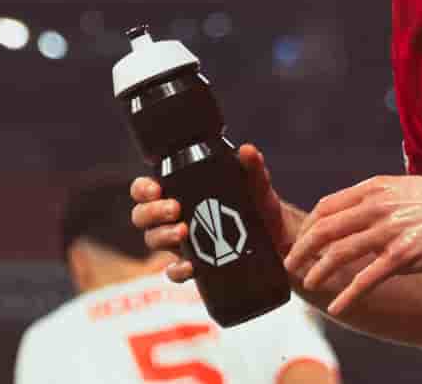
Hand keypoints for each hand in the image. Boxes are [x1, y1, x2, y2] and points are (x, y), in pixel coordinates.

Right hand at [131, 143, 292, 284]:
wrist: (279, 241)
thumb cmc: (259, 207)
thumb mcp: (257, 187)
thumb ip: (253, 168)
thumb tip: (247, 150)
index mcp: (181, 192)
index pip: (146, 189)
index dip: (142, 189)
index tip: (156, 189)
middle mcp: (174, 217)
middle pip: (141, 216)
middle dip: (152, 212)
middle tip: (175, 209)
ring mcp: (181, 243)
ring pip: (153, 240)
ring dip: (162, 236)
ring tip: (184, 232)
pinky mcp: (194, 266)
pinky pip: (174, 271)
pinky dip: (178, 270)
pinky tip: (191, 266)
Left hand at [284, 174, 421, 316]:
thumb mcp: (401, 187)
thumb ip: (374, 197)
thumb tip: (352, 209)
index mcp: (373, 189)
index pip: (326, 207)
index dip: (308, 227)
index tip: (301, 241)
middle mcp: (376, 207)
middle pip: (325, 229)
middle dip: (302, 249)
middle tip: (290, 264)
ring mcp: (389, 232)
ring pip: (339, 253)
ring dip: (317, 271)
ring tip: (307, 284)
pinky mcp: (403, 256)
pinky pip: (366, 279)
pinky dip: (347, 295)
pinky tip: (336, 307)